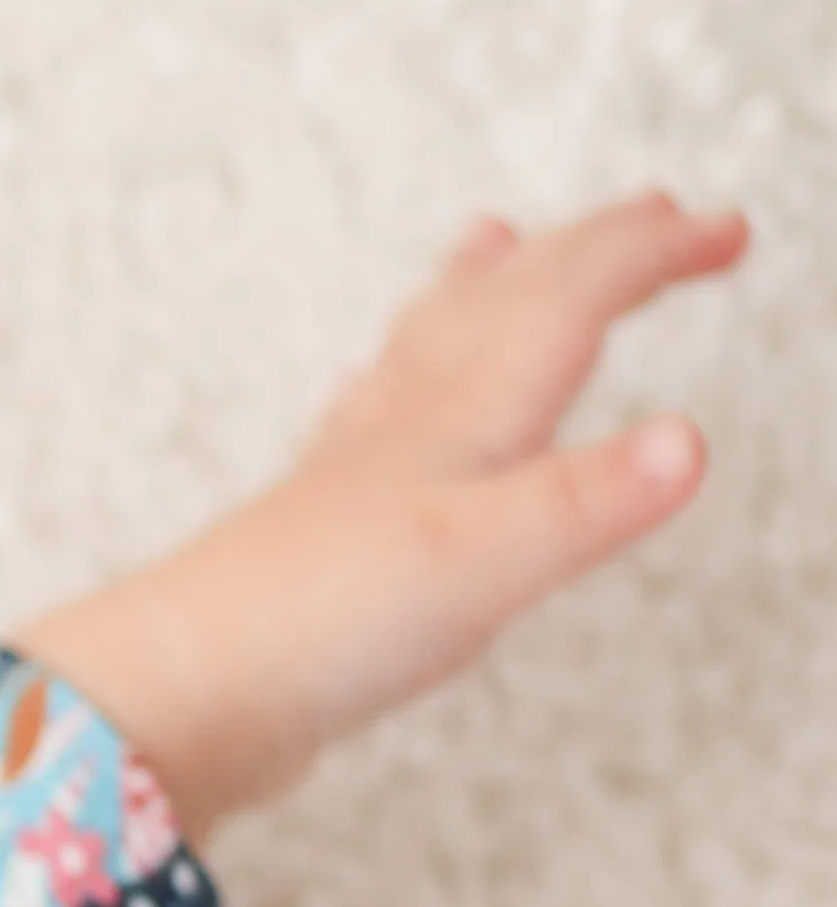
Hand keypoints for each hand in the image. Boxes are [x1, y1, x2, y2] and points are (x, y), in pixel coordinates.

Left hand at [19, 191, 752, 832]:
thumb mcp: (486, 563)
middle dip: (587, 250)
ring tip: (498, 242)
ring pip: (430, 347)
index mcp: (462, 417)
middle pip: (503, 303)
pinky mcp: (324, 526)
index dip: (648, 256)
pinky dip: (406, 380)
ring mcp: (357, 470)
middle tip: (656, 214)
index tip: (723, 228)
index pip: (567, 302)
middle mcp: (406, 424)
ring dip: (483, 289)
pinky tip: (386, 402)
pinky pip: (375, 418)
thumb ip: (588, 503)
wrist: (184, 692)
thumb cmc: (318, 625)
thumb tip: (688, 443)